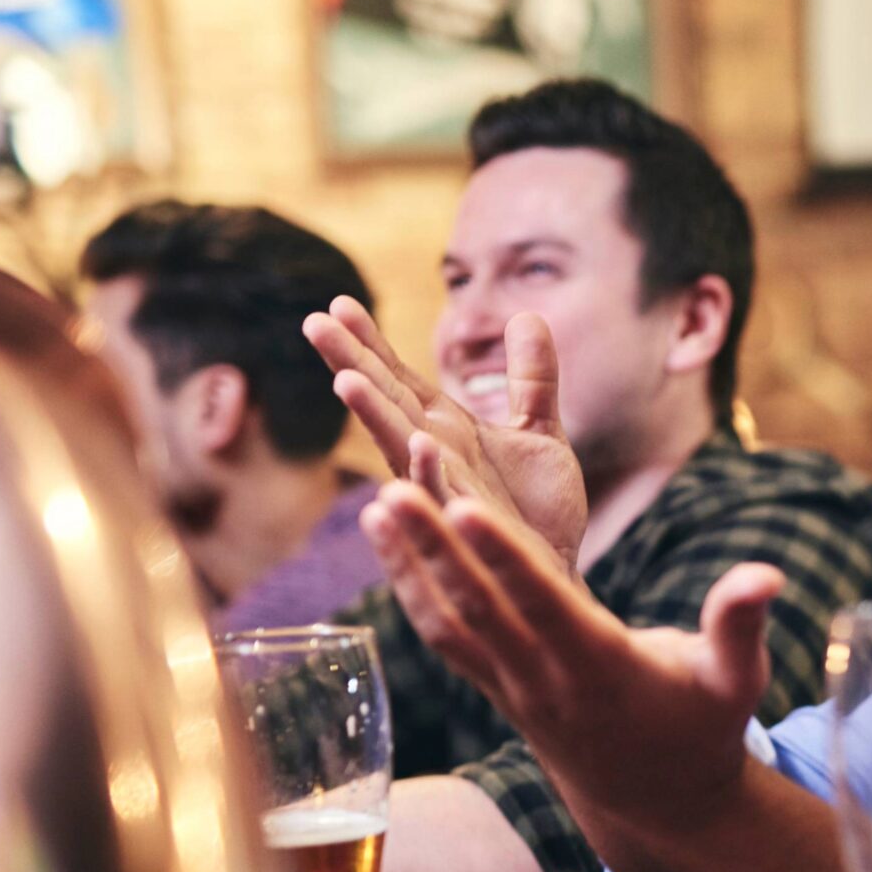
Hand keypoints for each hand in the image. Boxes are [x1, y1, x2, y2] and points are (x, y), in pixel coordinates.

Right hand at [303, 296, 585, 573]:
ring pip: (400, 449)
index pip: (399, 378)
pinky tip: (421, 444)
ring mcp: (444, 491)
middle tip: (313, 322)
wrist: (558, 569)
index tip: (339, 302)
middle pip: (385, 402)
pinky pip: (443, 497)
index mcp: (445, 429)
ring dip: (373, 417)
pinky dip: (428, 474)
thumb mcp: (541, 429)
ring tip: (346, 380)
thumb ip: (532, 378)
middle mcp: (433, 456)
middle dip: (350, 363)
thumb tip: (528, 315)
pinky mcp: (466, 525)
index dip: (370, 342)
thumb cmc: (539, 508)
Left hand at [358, 485, 781, 839]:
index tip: (466, 506)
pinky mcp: (499, 688)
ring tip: (376, 504)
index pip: (543, 606)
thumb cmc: (704, 728)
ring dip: (408, 565)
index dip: (503, 559)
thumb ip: (741, 625)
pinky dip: (414, 589)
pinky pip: (447, 637)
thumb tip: (768, 574)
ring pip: (449, 623)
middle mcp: (546, 681)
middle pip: (479, 609)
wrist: (662, 802)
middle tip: (393, 489)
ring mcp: (515, 689)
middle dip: (434, 549)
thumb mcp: (737, 681)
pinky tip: (390, 544)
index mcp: (602, 670)